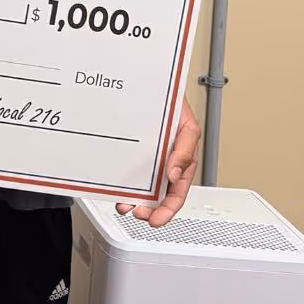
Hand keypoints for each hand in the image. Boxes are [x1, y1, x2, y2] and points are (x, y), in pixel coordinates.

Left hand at [117, 97, 198, 226]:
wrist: (152, 83)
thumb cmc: (173, 103)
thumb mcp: (187, 127)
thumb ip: (184, 152)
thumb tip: (174, 176)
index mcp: (181, 163)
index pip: (176, 194)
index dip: (167, 210)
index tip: (156, 220)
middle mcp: (164, 164)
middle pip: (158, 195)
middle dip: (149, 209)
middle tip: (138, 213)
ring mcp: (148, 158)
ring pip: (141, 185)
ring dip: (134, 198)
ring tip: (124, 204)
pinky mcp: (133, 150)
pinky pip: (128, 169)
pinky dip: (123, 181)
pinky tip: (116, 186)